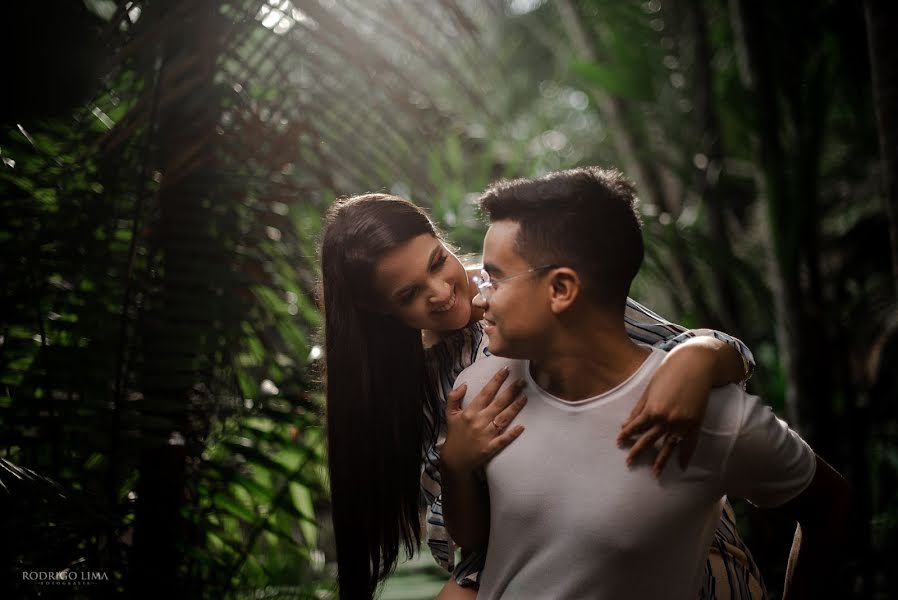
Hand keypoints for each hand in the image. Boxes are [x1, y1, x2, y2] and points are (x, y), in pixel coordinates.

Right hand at [441, 367, 526, 474]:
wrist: (454, 459)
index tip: (505, 370)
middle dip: (511, 391)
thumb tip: (464, 385)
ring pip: (503, 418)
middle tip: (522, 381)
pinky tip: (522, 426)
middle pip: (498, 403)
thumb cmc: (455, 434)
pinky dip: (512, 433)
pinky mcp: (490, 448)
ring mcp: (485, 435)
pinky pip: (504, 439)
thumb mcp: (450, 413)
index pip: (486, 392)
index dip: (496, 380)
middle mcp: (479, 421)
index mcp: (470, 412)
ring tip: (525, 397)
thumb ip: (454, 397)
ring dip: (515, 407)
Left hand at [617, 343, 715, 476]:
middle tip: (628, 463)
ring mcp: (682, 423)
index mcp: (652, 410)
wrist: (697, 366)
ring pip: (668, 447)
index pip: (635, 428)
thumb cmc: (670, 373)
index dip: (626, 436)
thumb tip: (626, 424)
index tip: (618, 443)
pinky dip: (685, 455)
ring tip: (655, 474)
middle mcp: (666, 420)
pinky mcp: (695, 423)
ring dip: (661, 461)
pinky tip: (681, 466)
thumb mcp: (650, 389)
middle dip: (637, 452)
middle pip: (649, 440)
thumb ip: (638, 409)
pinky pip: (689, 444)